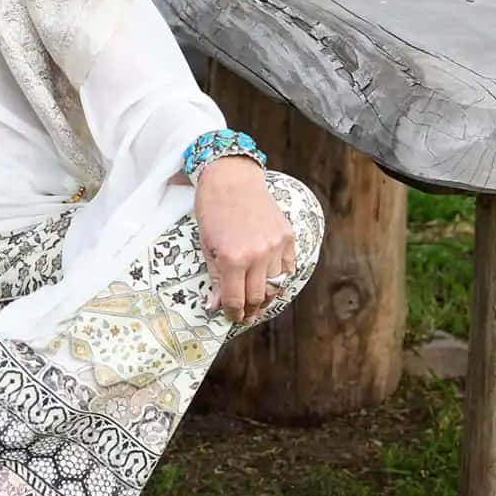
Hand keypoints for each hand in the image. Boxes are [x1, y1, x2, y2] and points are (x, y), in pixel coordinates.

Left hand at [194, 156, 294, 323]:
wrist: (232, 179)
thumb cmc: (213, 210)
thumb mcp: (206, 245)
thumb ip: (215, 277)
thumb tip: (215, 306)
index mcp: (233, 259)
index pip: (236, 299)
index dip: (233, 313)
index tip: (232, 317)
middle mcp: (257, 255)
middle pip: (258, 297)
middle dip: (251, 311)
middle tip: (245, 315)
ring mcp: (275, 245)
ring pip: (276, 286)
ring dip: (266, 298)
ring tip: (258, 302)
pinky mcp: (287, 236)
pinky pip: (288, 268)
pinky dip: (280, 279)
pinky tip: (271, 282)